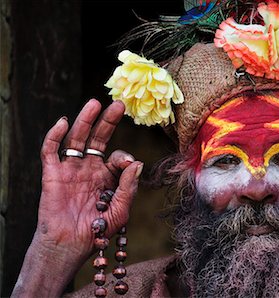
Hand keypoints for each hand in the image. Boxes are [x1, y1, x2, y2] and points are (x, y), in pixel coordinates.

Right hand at [36, 99, 141, 262]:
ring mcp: (71, 169)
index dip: (123, 156)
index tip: (128, 163)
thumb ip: (129, 186)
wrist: (71, 245)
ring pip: (76, 139)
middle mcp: (89, 168)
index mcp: (107, 176)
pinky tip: (63, 122)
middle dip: (107, 121)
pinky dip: (54, 136)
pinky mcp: (52, 173)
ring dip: (84, 121)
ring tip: (94, 104)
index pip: (117, 156)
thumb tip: (137, 162)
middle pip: (98, 139)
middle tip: (117, 104)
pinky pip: (51, 151)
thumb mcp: (121, 209)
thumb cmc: (98, 229)